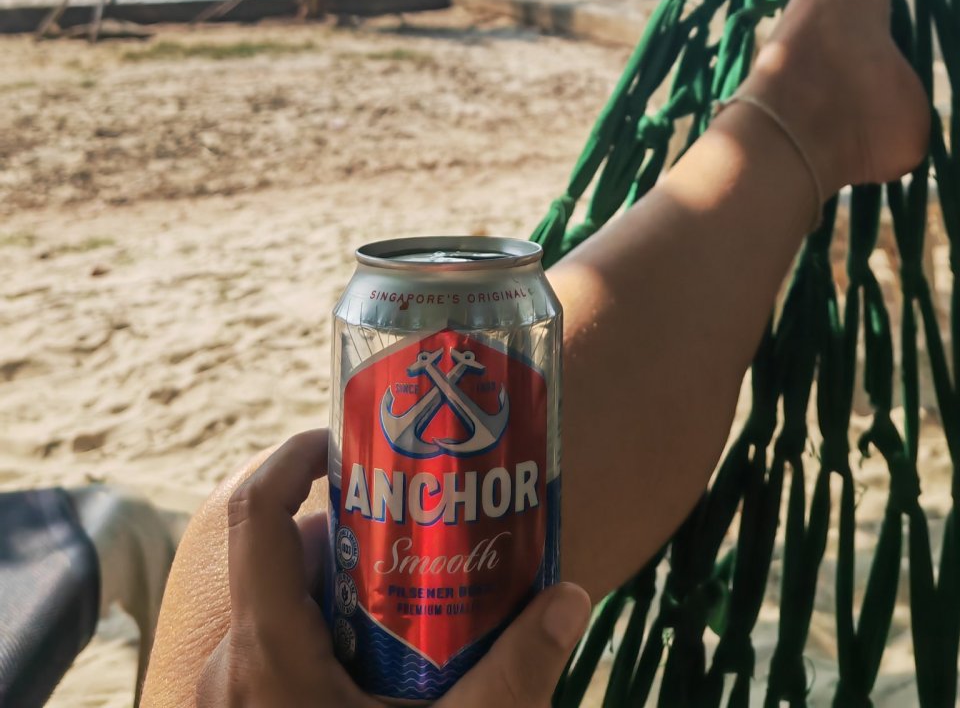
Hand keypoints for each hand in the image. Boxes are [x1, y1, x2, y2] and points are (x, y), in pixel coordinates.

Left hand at [198, 429, 590, 707]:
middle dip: (347, 541)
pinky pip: (268, 667)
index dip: (291, 457)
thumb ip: (516, 674)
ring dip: (335, 599)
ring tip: (410, 614)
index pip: (253, 515)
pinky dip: (318, 650)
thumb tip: (573, 597)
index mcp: (265, 656)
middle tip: (418, 541)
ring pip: (275, 618)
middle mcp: (225, 674)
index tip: (344, 439)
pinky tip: (381, 682)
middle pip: (279, 566)